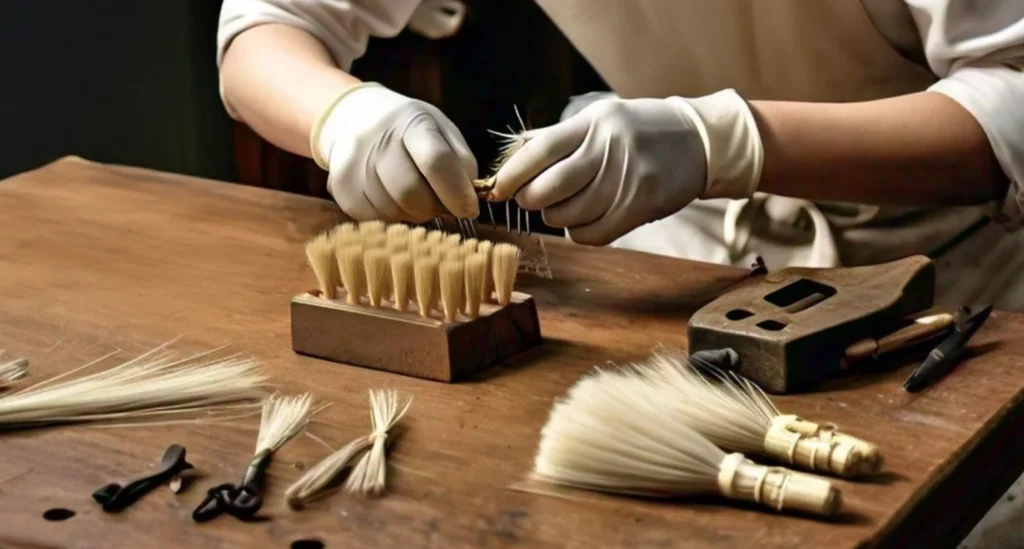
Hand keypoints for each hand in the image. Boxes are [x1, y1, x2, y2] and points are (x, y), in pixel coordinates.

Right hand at [312, 83, 478, 221]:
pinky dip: (391, 217)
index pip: (436, 161)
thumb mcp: (441, 130)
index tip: (469, 210)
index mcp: (411, 122)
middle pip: (412, 194)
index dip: (457, 193)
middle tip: (438, 202)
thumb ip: (461, 163)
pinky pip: (374, 219)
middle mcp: (377, 141)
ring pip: (393, 212)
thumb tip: (469, 202)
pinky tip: (393, 199)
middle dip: (433, 207)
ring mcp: (353, 165)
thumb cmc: (408, 129)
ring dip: (412, 213)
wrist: (353, 117)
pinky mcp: (340, 188)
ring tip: (415, 197)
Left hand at [490, 89, 763, 245]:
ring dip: (556, 217)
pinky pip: (593, 233)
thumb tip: (513, 160)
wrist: (701, 142)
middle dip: (531, 200)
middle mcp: (610, 149)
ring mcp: (628, 180)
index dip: (513, 173)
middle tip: (530, 199)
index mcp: (594, 122)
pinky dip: (580, 232)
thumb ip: (561, 137)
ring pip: (569, 215)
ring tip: (564, 206)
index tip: (497, 189)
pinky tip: (585, 219)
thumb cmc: (641, 130)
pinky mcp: (642, 207)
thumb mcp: (602, 117)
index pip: (541, 150)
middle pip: (550, 187)